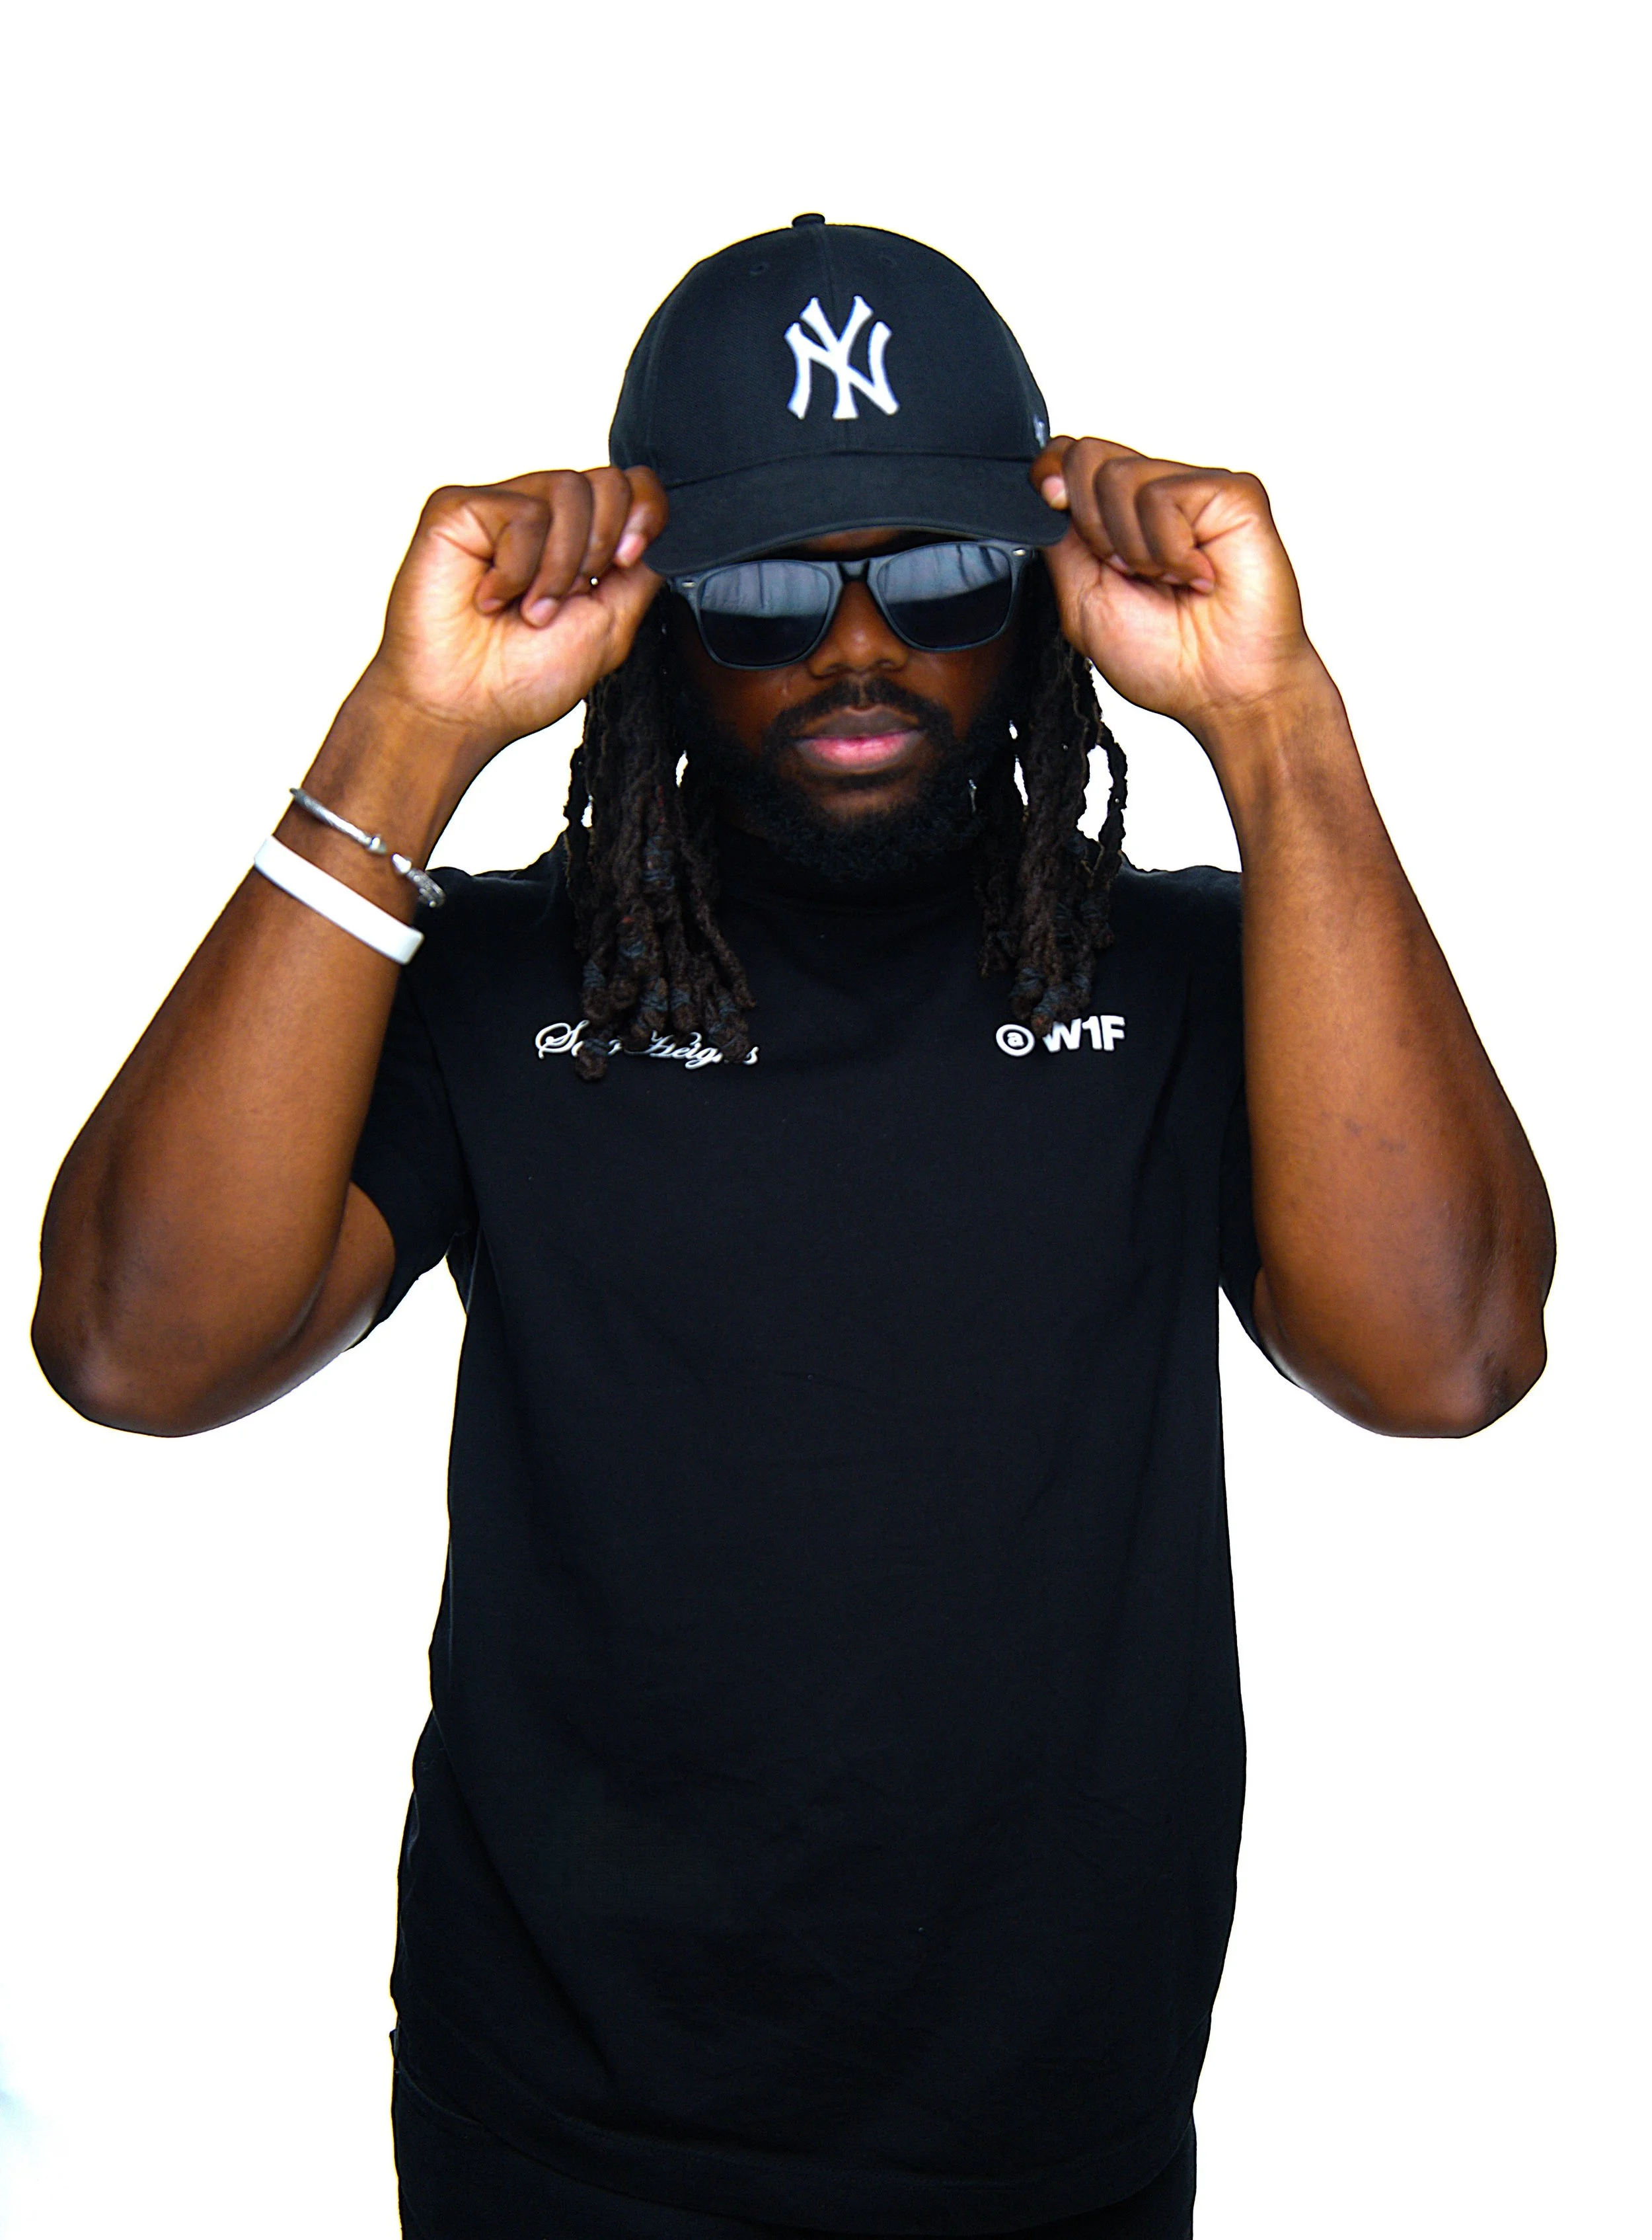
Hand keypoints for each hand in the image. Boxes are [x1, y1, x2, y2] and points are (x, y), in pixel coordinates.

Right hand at [357, 467, 667, 762]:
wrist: (461, 708)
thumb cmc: (521, 680)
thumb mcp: (610, 627)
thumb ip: (641, 574)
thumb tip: (664, 532)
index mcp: (579, 542)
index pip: (631, 486)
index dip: (645, 512)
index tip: (627, 560)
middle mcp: (541, 517)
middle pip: (607, 480)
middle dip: (600, 548)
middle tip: (565, 600)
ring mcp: (499, 508)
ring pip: (569, 489)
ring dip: (559, 567)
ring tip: (530, 609)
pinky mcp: (458, 508)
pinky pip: (521, 511)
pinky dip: (516, 569)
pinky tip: (489, 599)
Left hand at [1033, 438, 1326, 737]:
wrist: (1224, 692)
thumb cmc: (1167, 660)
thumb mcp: (1083, 602)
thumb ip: (1060, 542)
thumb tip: (1044, 489)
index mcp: (1120, 518)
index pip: (1071, 457)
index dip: (1050, 469)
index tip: (1050, 500)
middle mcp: (1156, 496)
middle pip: (1086, 454)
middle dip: (1090, 526)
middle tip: (1127, 573)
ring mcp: (1195, 490)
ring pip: (1119, 477)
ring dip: (1133, 549)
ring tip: (1167, 580)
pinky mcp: (1232, 492)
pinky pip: (1163, 496)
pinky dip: (1169, 551)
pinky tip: (1197, 575)